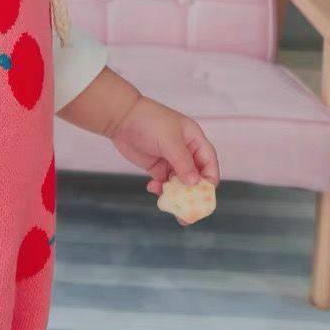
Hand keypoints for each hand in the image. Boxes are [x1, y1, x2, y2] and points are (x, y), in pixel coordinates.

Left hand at [107, 96, 220, 224]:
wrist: (121, 117)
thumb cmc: (149, 121)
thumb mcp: (170, 141)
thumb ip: (183, 162)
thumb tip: (195, 183)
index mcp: (194, 140)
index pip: (209, 163)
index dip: (209, 179)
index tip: (204, 195)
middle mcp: (185, 152)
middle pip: (196, 177)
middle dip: (193, 194)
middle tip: (190, 212)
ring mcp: (170, 160)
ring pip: (180, 183)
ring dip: (176, 195)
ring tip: (169, 205)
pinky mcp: (156, 167)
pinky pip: (164, 183)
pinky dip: (161, 189)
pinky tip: (152, 187)